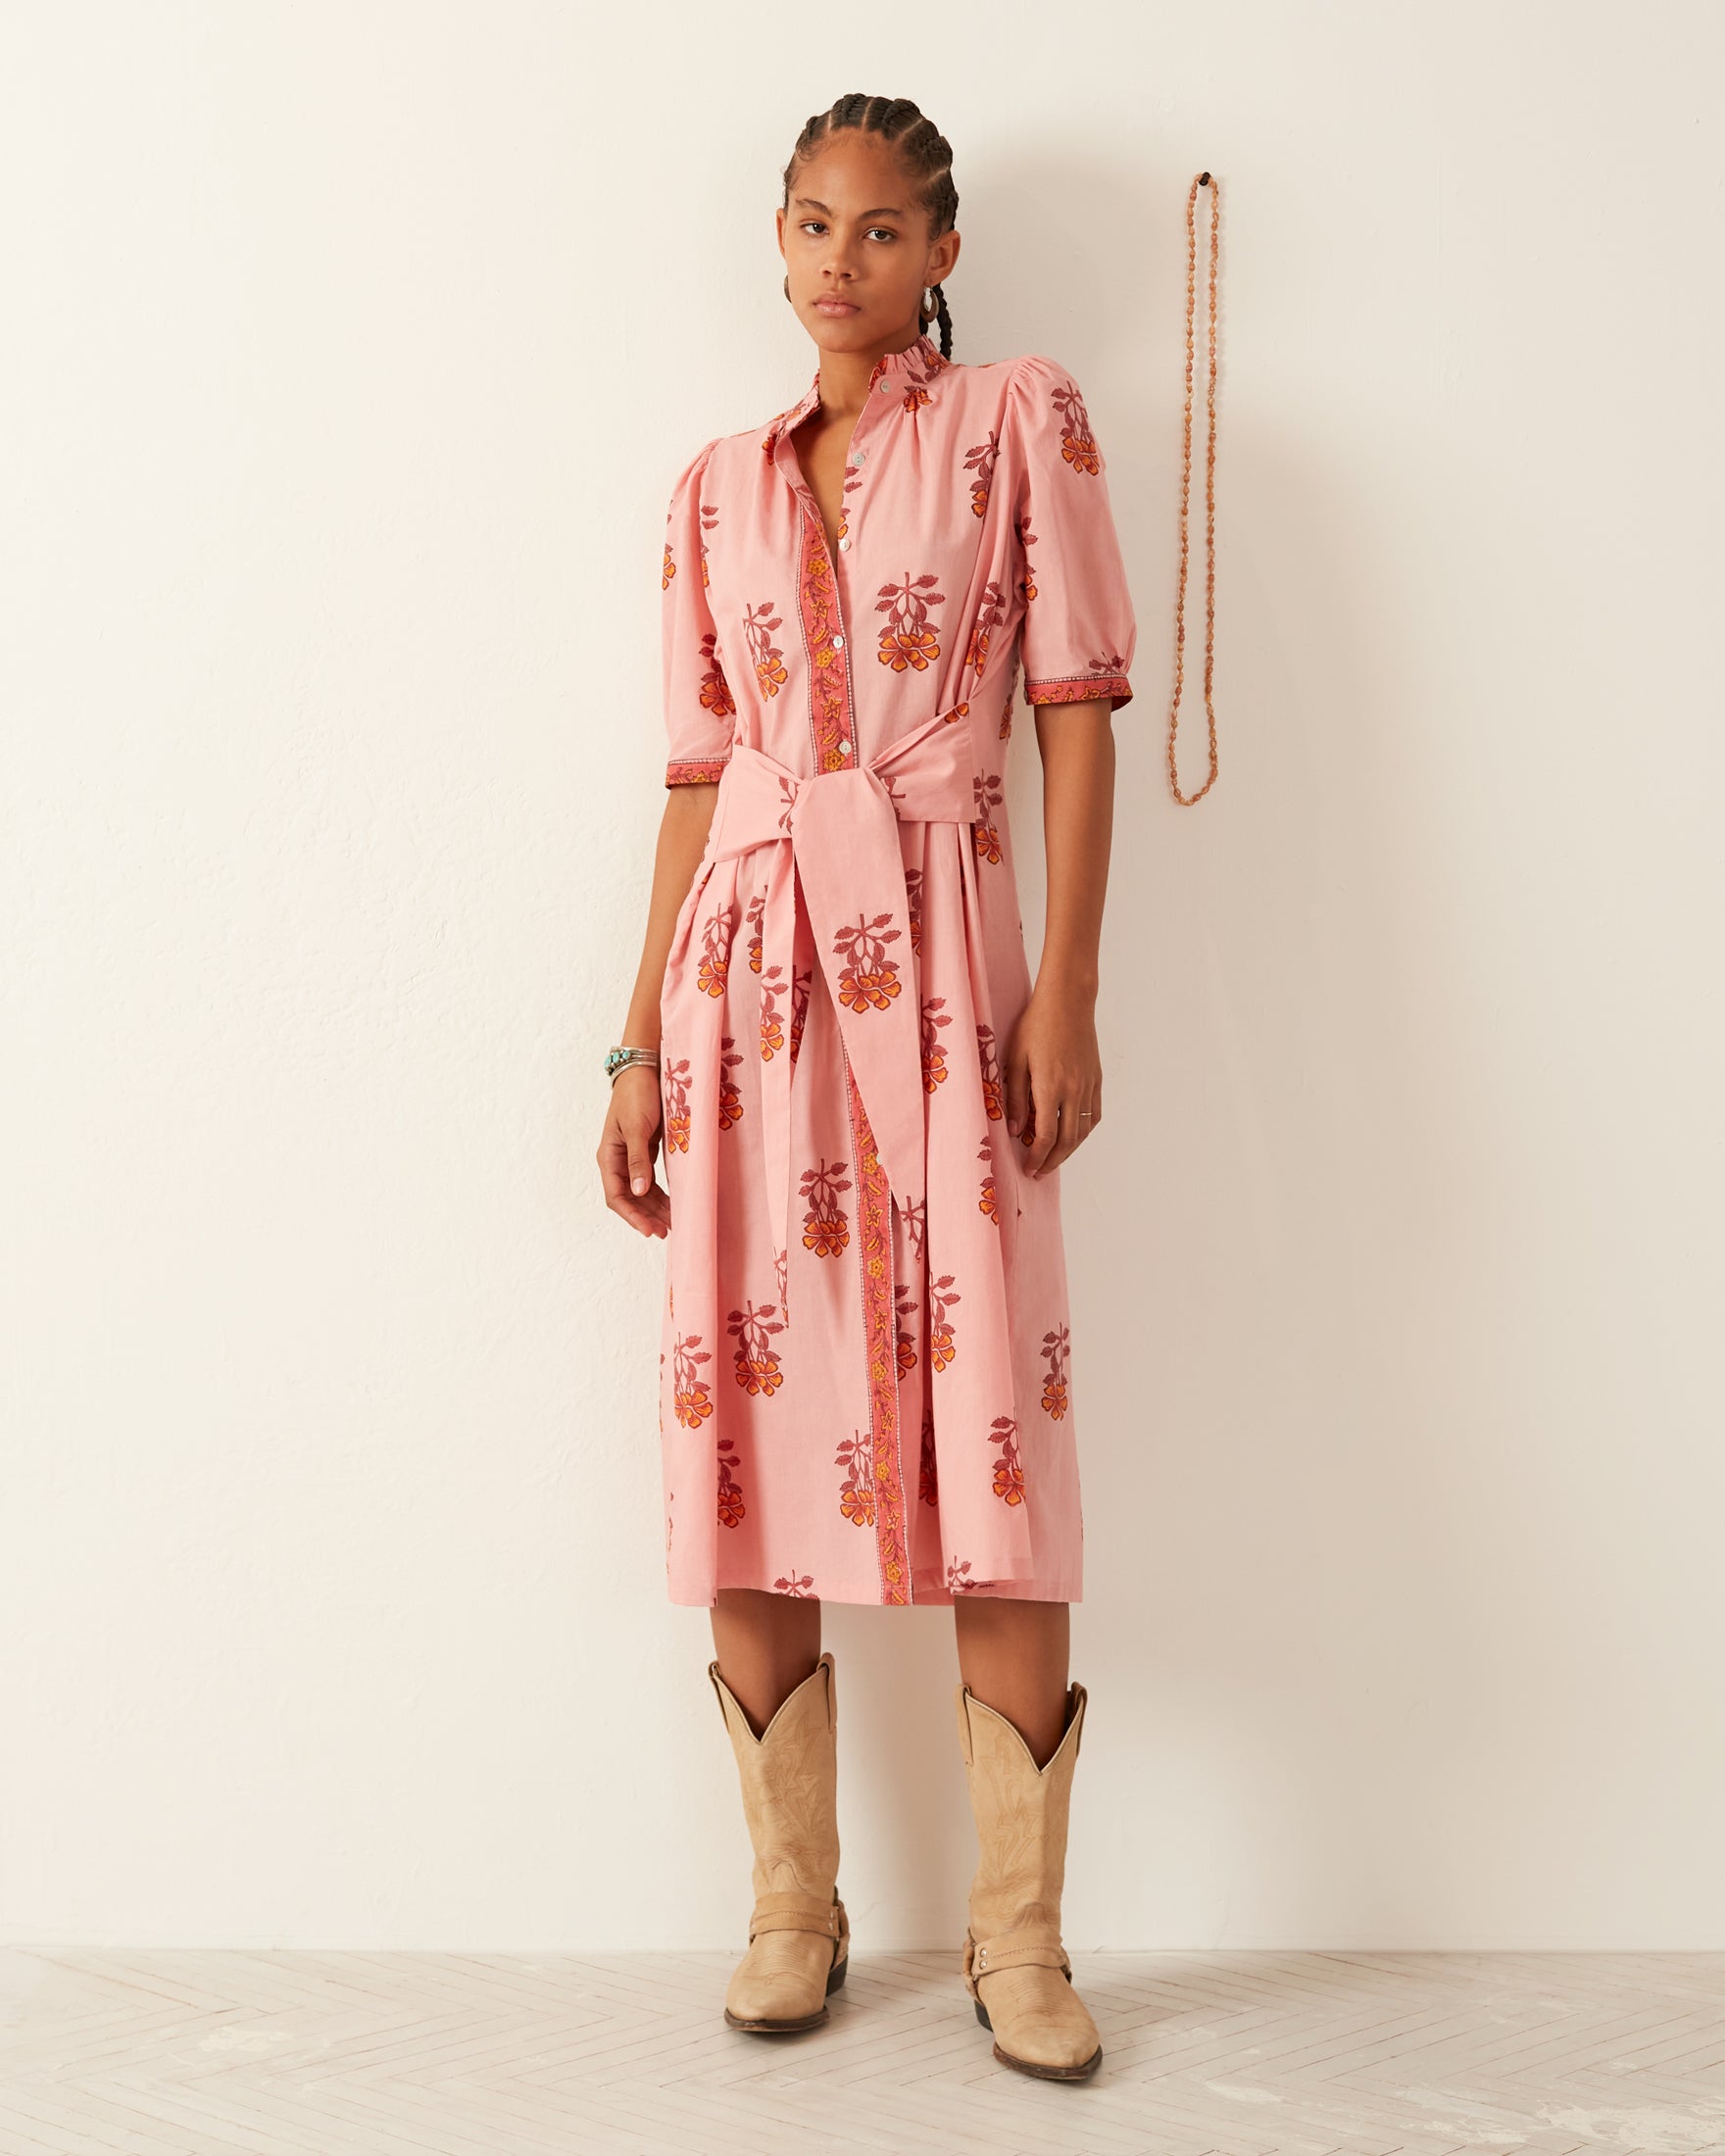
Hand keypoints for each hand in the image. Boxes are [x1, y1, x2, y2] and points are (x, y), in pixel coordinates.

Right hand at [598, 1065, 669, 1236]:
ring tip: (674, 1222)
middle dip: (646, 1216)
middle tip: (667, 1231)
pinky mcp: (645, 1151)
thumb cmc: (637, 1095)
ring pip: (641, 1192)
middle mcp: (617, 1160)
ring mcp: (631, 1157)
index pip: (617, 1196)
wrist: (645, 1070)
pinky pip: (651, 1180)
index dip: (632, 1216)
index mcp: (609, 1157)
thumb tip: (636, 1192)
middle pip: (629, 1198)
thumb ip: (637, 1160)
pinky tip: (674, 1202)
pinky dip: (661, 1193)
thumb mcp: (637, 1128)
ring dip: (656, 1208)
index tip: (650, 1230)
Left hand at [1002, 985, 1101, 1177]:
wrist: (1068, 1001)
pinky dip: (1084, 1131)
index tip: (1028, 1168)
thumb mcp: (1015, 1059)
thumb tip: (1014, 1129)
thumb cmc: (1036, 1025)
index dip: (1036, 1157)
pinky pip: (1094, 1115)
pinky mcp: (1097, 1079)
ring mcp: (1089, 1086)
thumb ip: (1014, 1096)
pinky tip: (1073, 1135)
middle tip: (1039, 1171)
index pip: (1045, 1136)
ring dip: (1069, 1150)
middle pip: (1066, 1140)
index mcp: (1050, 1087)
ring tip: (1054, 1158)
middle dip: (1052, 1161)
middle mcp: (1073, 1091)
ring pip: (1083, 1131)